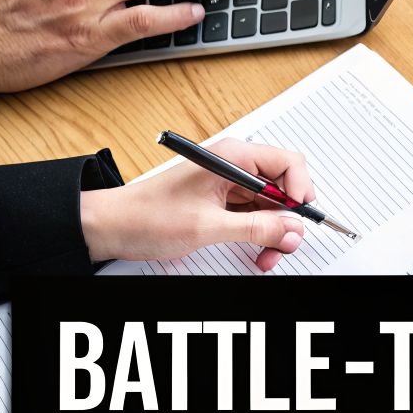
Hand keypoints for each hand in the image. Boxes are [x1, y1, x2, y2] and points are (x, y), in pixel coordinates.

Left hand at [79, 139, 314, 268]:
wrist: (111, 227)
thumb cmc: (146, 216)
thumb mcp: (208, 227)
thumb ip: (256, 228)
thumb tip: (292, 230)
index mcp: (231, 158)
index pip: (288, 163)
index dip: (301, 189)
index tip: (300, 216)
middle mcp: (234, 167)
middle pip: (284, 186)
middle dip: (288, 218)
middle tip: (283, 243)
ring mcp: (230, 185)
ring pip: (272, 206)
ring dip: (275, 231)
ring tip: (266, 254)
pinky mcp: (224, 202)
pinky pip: (256, 216)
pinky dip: (261, 235)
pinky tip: (256, 250)